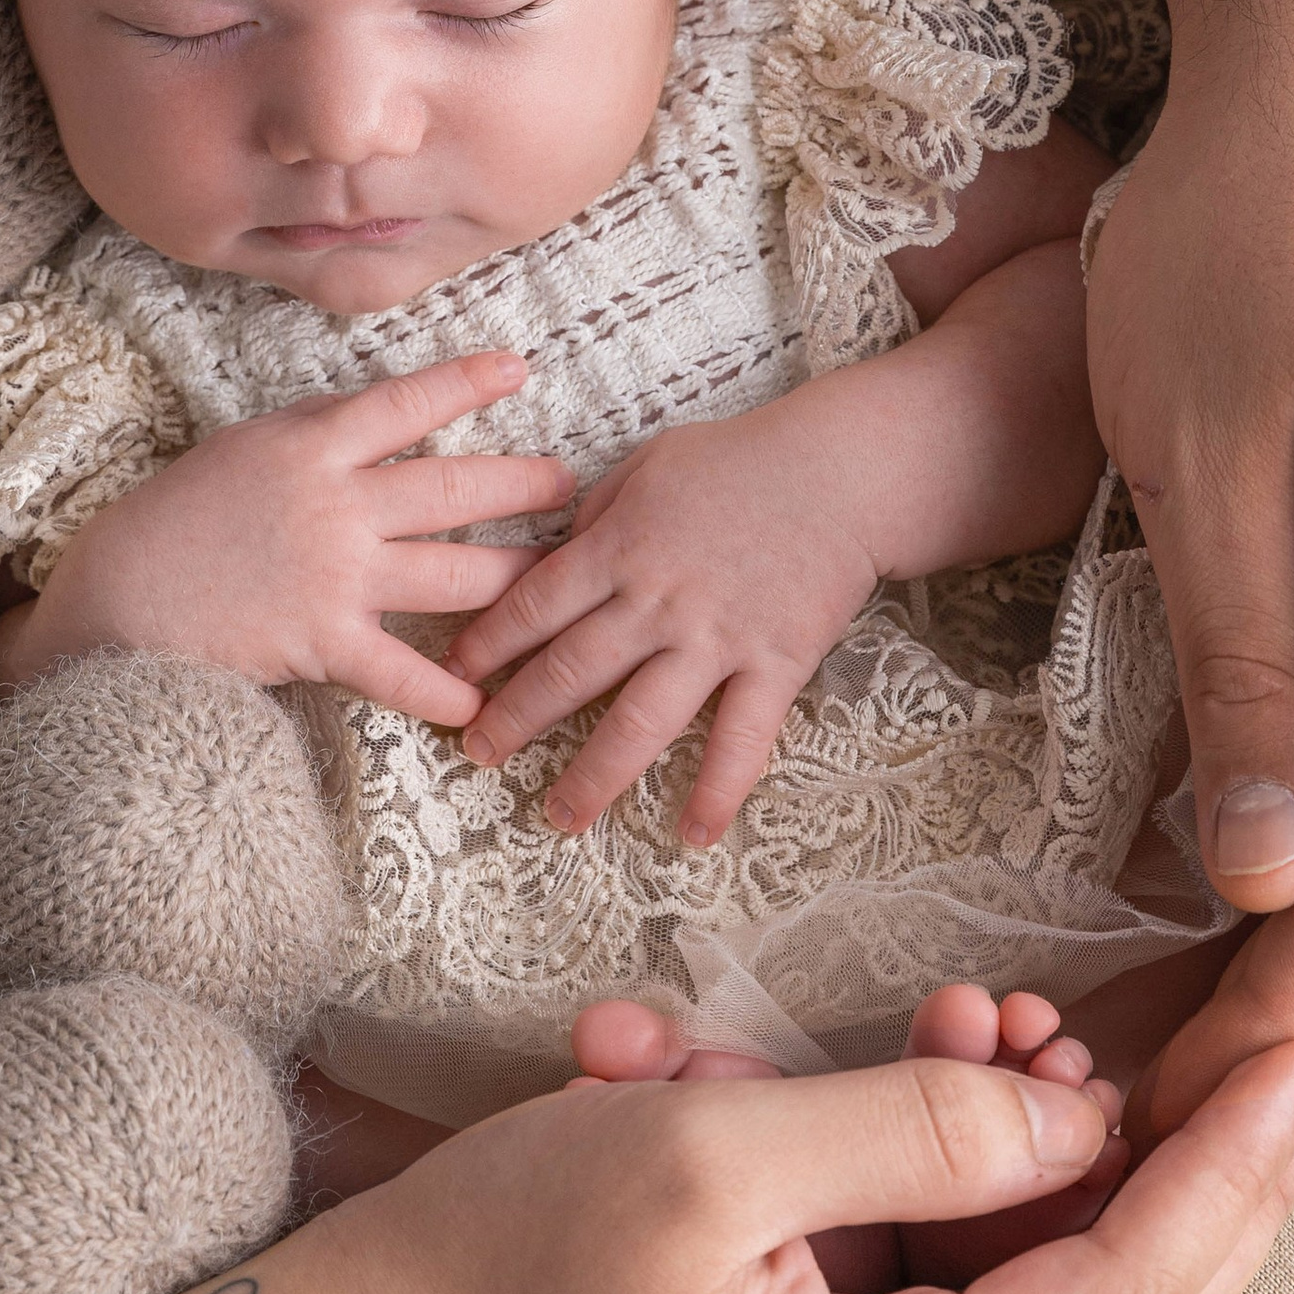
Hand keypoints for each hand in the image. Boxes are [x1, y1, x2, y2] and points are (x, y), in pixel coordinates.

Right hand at [0, 350, 573, 719]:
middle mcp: (336, 504)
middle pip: (454, 487)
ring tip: (559, 579)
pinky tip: (482, 706)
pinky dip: (445, 692)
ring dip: (515, 578)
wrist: (119, 599)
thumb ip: (310, 435)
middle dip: (523, 483)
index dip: (467, 382)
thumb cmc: (170, 519)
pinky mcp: (326, 641)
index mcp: (310, 446)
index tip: (519, 370)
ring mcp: (336, 574)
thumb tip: (371, 417)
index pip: (406, 404)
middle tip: (570, 483)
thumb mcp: (240, 451)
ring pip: (455, 573)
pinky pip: (403, 671)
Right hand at [309, 1033, 1293, 1293]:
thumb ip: (911, 1127)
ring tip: (983, 1015)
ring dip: (1030, 1157)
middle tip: (1253, 1053)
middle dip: (1176, 1173)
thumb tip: (1069, 1115)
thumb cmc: (487, 1273)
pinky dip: (930, 1184)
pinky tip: (864, 1071)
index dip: (1230, 1180)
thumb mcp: (706, 1151)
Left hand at [446, 394, 883, 837]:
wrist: (839, 472)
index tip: (453, 681)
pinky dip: (717, 791)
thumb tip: (555, 555)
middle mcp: (656, 602)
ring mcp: (715, 640)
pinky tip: (692, 834)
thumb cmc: (740, 459)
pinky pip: (741, 739)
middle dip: (515, 719)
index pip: (533, 607)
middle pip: (570, 673)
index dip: (487, 647)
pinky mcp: (773, 665)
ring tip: (560, 818)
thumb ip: (598, 515)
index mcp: (618, 549)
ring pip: (640, 722)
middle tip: (479, 756)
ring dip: (594, 776)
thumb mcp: (649, 465)